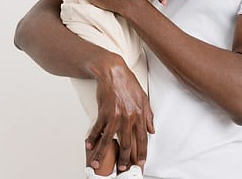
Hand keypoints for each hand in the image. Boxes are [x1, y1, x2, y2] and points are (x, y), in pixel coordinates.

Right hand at [86, 56, 154, 170]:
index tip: (140, 162)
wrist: (113, 72)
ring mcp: (114, 116)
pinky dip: (92, 138)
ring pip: (109, 139)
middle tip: (122, 168)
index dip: (142, 152)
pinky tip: (89, 146)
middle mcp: (128, 117)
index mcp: (139, 115)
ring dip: (103, 153)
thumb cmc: (127, 83)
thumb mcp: (143, 98)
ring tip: (98, 163)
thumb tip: (152, 129)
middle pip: (126, 143)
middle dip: (124, 159)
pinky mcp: (103, 112)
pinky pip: (97, 129)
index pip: (142, 138)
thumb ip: (149, 115)